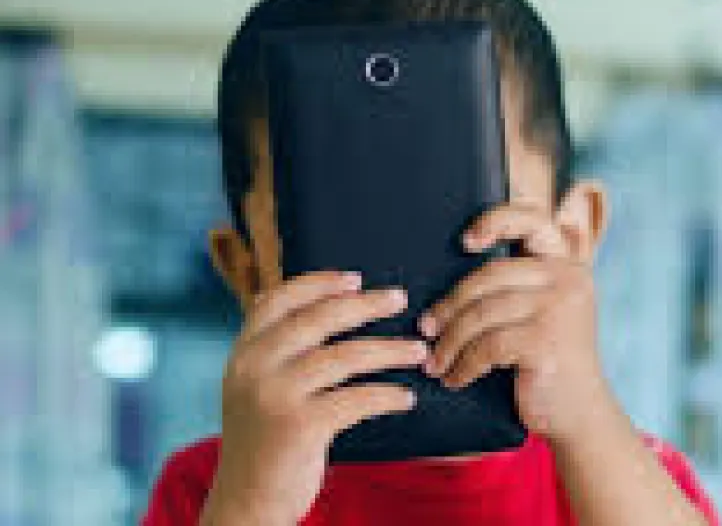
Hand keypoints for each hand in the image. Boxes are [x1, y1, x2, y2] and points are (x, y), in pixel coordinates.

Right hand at [201, 271, 426, 525]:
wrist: (246, 503)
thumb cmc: (264, 442)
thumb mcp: (254, 389)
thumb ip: (277, 352)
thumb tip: (326, 307)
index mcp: (243, 353)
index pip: (277, 301)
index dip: (318, 284)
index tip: (355, 278)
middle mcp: (254, 368)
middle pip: (318, 319)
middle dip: (365, 305)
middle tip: (400, 299)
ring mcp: (275, 396)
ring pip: (345, 356)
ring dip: (390, 350)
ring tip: (419, 350)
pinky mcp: (300, 426)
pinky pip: (357, 399)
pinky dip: (387, 396)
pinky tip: (407, 398)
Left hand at [419, 203, 618, 444]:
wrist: (580, 414)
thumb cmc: (551, 362)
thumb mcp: (545, 313)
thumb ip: (520, 286)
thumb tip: (452, 279)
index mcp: (567, 265)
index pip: (534, 221)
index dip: (497, 220)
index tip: (465, 241)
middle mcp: (567, 280)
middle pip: (490, 275)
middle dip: (451, 305)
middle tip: (426, 328)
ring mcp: (559, 309)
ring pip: (483, 313)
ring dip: (450, 341)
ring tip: (435, 361)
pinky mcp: (545, 342)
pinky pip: (487, 346)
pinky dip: (464, 365)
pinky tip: (454, 378)